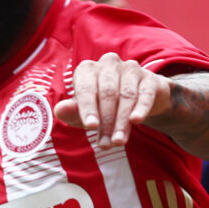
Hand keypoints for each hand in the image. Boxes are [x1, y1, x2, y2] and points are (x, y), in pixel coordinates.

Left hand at [54, 52, 170, 148]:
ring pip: (126, 95)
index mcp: (88, 69)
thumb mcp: (87, 110)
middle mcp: (108, 64)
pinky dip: (141, 107)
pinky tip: (137, 121)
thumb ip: (73, 111)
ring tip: (118, 141)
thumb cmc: (103, 104)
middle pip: (107, 93)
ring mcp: (130, 69)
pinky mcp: (149, 79)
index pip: (86, 87)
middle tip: (106, 143)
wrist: (139, 99)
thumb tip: (59, 110)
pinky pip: (145, 93)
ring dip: (122, 121)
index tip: (90, 126)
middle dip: (106, 120)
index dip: (88, 107)